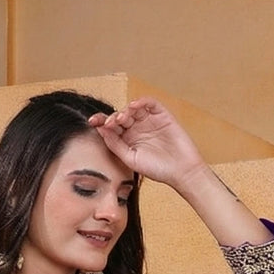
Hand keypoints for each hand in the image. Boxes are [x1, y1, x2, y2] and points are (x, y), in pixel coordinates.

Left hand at [87, 99, 206, 189]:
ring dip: (125, 110)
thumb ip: (115, 144)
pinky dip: (141, 102)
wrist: (181, 171)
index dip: (101, 121)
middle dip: (113, 117)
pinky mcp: (162, 115)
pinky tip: (134, 106)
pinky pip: (150, 103)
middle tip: (111, 123)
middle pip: (120, 115)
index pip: (111, 127)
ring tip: (122, 118)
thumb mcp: (131, 159)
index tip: (92, 121)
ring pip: (133, 108)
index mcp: (127, 139)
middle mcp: (137, 128)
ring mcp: (149, 120)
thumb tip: (100, 129)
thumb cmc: (157, 169)